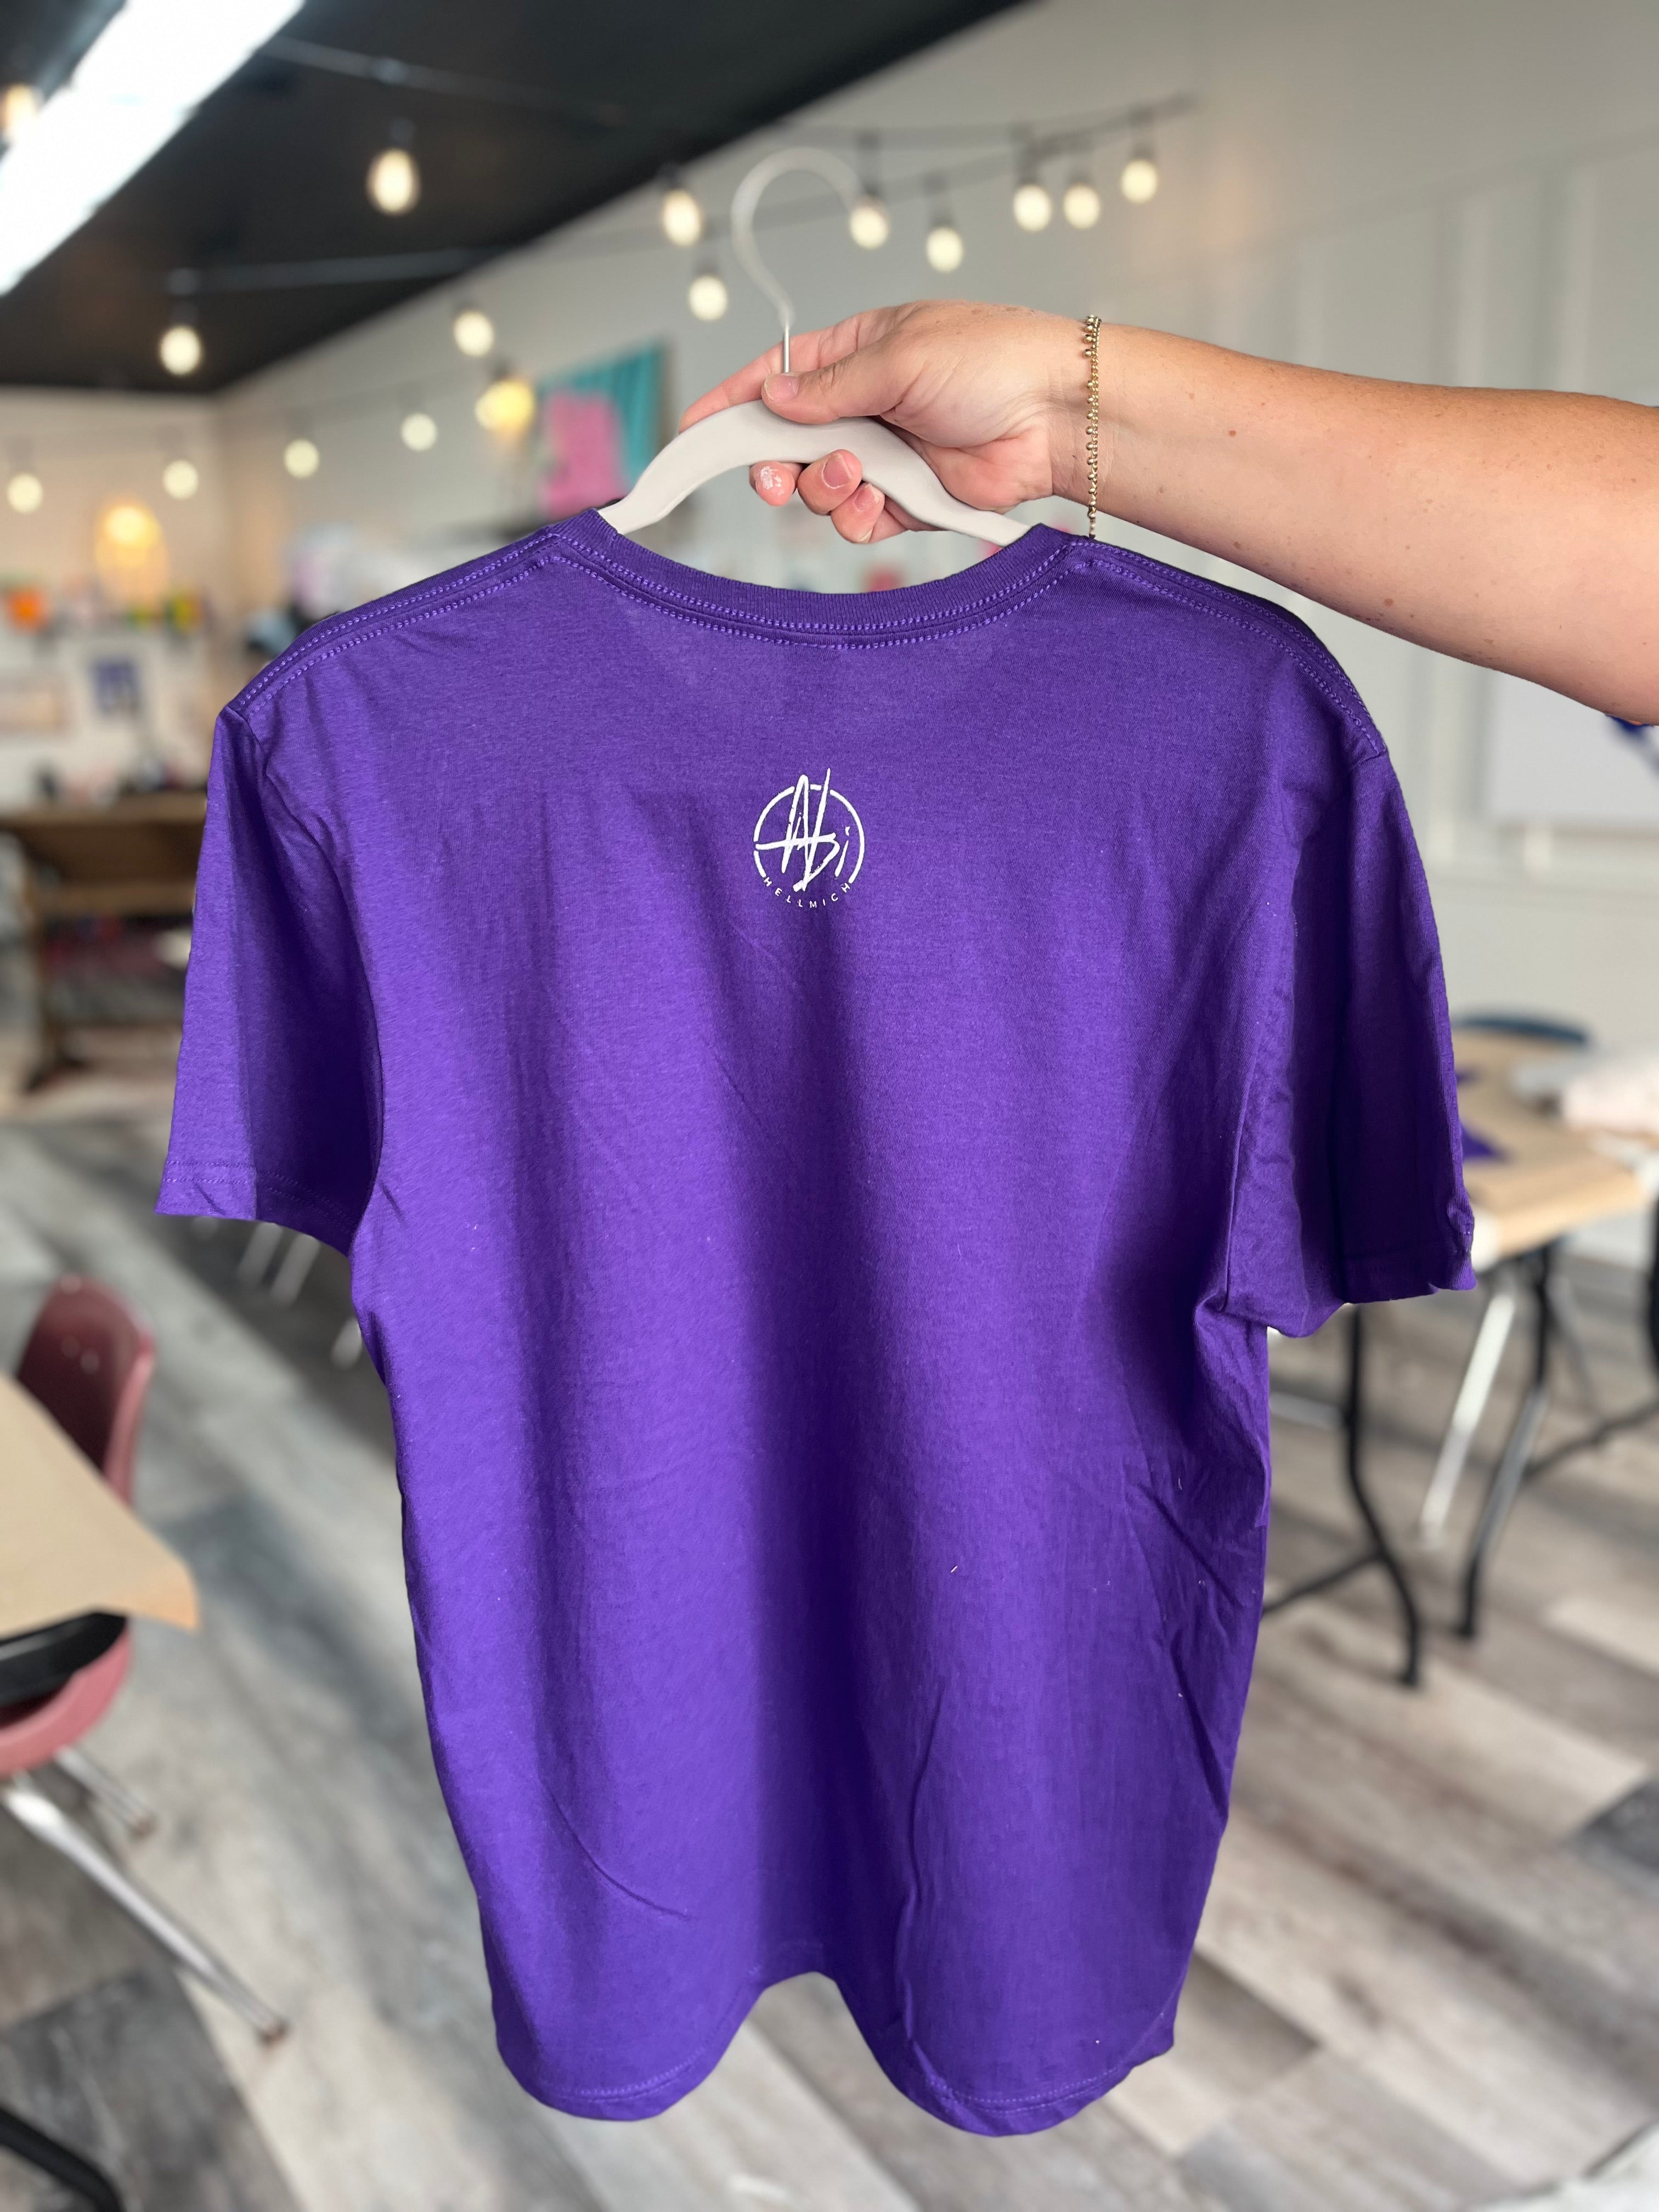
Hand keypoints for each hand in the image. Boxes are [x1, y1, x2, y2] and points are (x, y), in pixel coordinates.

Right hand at [678, 302, 1090, 542]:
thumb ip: (829, 387)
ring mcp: (885, 456)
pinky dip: (861, 519)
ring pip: (820, 490)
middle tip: (777, 478)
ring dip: (826, 491)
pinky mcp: (909, 500)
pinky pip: (861, 522)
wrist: (1056, 415)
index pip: (774, 380)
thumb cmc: (993, 361)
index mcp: (853, 356)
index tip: (692, 434)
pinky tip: (880, 504)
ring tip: (859, 476)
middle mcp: (862, 407)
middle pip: (785, 447)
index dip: (730, 407)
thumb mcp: (898, 357)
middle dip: (773, 467)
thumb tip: (773, 396)